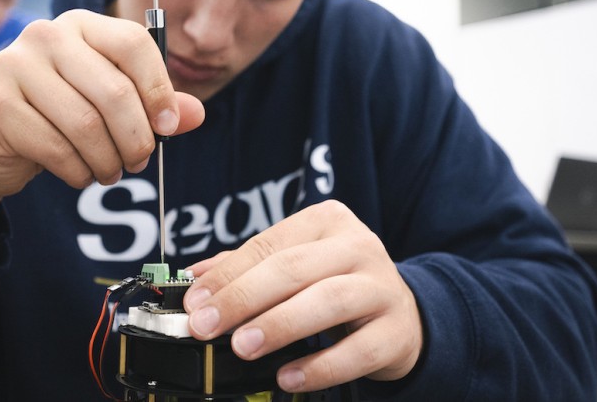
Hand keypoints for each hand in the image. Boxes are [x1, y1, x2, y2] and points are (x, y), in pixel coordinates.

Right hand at [0, 9, 204, 249]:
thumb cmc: (55, 118)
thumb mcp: (106, 107)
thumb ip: (152, 106)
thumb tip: (195, 115)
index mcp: (79, 24)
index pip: (133, 44)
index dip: (158, 89)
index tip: (168, 127)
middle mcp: (44, 36)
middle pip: (114, 90)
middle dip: (136, 138)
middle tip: (140, 162)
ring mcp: (13, 66)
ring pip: (86, 125)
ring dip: (108, 161)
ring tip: (110, 172)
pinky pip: (56, 148)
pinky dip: (78, 172)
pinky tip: (80, 175)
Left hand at [183, 200, 422, 392]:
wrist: (401, 313)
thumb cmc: (338, 283)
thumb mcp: (297, 265)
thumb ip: (249, 267)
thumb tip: (197, 278)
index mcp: (327, 221)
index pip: (269, 244)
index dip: (228, 275)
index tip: (194, 302)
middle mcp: (358, 246)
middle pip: (294, 268)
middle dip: (244, 298)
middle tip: (206, 326)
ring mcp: (382, 286)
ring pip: (328, 301)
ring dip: (280, 325)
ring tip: (243, 347)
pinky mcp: (397, 330)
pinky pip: (358, 350)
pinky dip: (320, 366)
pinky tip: (288, 376)